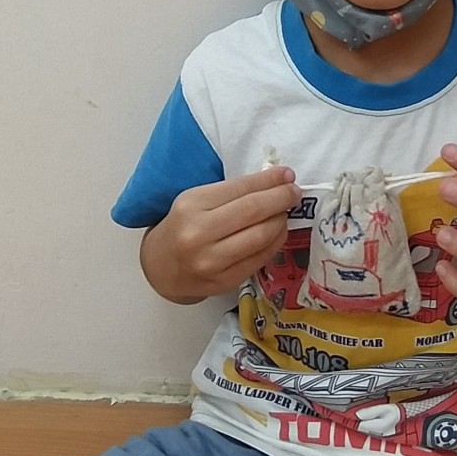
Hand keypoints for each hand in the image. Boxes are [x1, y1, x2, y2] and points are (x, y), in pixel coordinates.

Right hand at [140, 166, 303, 303]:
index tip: (287, 174)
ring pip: (261, 236)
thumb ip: (232, 192)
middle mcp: (199, 234)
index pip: (240, 189)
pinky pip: (260, 258)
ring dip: (281, 221)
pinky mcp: (224, 281)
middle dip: (281, 198)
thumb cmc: (183, 226)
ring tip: (285, 212)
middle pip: (253, 211)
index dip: (269, 181)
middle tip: (295, 192)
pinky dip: (275, 242)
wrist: (161, 267)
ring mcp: (211, 262)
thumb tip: (276, 180)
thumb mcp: (197, 201)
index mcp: (191, 206)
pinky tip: (278, 232)